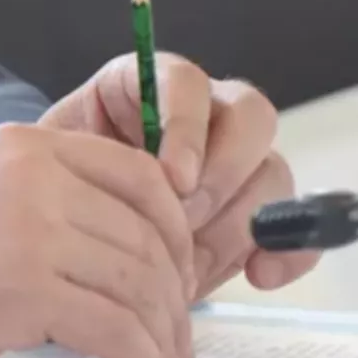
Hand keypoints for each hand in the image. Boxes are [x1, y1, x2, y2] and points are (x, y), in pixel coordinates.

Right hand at [0, 123, 196, 357]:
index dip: (175, 232)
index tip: (178, 278)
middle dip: (177, 299)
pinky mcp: (26, 287)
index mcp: (19, 146)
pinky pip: (121, 333)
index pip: (139, 174)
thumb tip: (106, 252)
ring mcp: (31, 226)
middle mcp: (33, 173)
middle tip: (177, 343)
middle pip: (149, 235)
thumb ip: (36, 204)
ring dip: (166, 343)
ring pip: (143, 287)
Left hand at [41, 55, 320, 297]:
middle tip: (185, 220)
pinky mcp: (259, 210)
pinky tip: (260, 276)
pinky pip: (297, 222)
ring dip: (242, 219)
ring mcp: (237, 160)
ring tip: (194, 262)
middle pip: (250, 116)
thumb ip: (97, 162)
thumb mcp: (61, 166)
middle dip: (222, 172)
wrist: (72, 232)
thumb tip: (149, 186)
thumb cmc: (60, 187)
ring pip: (272, 169)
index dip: (186, 126)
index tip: (172, 178)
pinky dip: (290, 249)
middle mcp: (203, 113)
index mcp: (146, 86)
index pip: (184, 81)